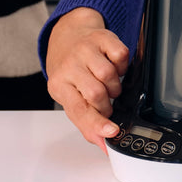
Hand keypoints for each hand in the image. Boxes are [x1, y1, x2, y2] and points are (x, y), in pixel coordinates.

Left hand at [45, 7, 128, 150]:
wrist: (68, 37)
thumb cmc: (70, 71)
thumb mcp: (70, 97)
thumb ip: (86, 123)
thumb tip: (105, 144)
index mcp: (58, 84)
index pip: (78, 109)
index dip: (96, 123)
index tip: (112, 133)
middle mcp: (70, 65)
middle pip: (96, 93)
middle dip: (106, 104)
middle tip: (104, 103)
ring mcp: (85, 49)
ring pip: (109, 75)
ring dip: (115, 86)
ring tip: (108, 85)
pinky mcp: (102, 37)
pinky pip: (121, 55)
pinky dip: (122, 66)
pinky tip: (114, 67)